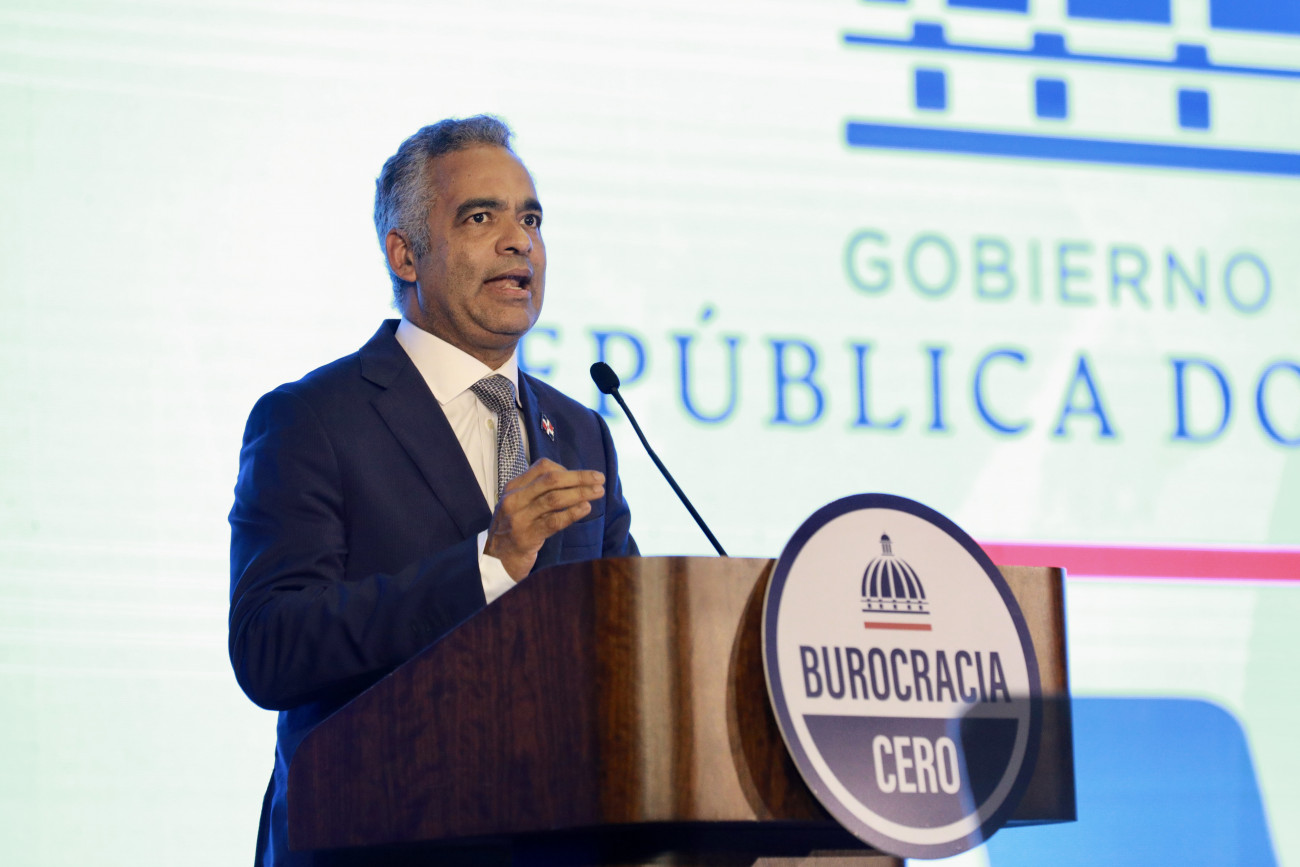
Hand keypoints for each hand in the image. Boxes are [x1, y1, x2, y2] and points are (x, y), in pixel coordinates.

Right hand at [483, 458, 604, 580]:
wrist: (494, 561)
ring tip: (598, 492)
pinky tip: (586, 509)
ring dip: (580, 493)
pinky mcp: (526, 537)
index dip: (566, 469)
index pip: (542, 468)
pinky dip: (572, 513)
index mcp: (513, 487)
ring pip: (554, 499)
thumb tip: (573, 481)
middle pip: (551, 480)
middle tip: (599, 478)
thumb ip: (538, 493)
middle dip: (579, 477)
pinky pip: (553, 522)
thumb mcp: (519, 505)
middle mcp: (514, 499)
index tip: (582, 477)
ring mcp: (519, 518)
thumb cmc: (513, 530)